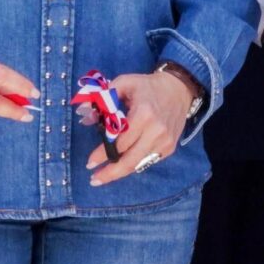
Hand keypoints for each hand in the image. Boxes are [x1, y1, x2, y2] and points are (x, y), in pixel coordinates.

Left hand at [89, 68, 193, 185]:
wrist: (179, 90)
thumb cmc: (148, 87)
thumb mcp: (124, 83)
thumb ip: (103, 97)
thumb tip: (84, 114)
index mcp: (144, 114)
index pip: (119, 141)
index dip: (103, 153)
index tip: (90, 162)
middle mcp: (156, 131)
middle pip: (130, 160)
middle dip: (110, 173)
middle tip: (94, 180)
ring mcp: (164, 142)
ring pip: (138, 164)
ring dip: (119, 172)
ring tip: (103, 177)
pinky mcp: (169, 148)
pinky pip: (147, 161)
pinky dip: (133, 164)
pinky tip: (121, 166)